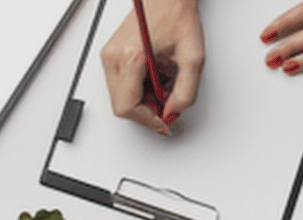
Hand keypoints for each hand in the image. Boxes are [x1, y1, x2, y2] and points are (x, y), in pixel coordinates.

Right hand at [101, 0, 204, 133]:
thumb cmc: (176, 14)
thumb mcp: (192, 57)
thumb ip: (185, 92)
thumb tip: (174, 111)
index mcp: (131, 57)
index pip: (128, 107)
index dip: (148, 120)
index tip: (163, 122)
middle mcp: (114, 58)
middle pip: (121, 105)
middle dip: (146, 110)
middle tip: (167, 103)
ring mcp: (110, 56)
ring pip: (119, 97)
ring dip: (143, 100)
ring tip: (164, 85)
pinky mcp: (111, 55)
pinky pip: (119, 84)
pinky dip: (138, 88)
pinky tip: (155, 78)